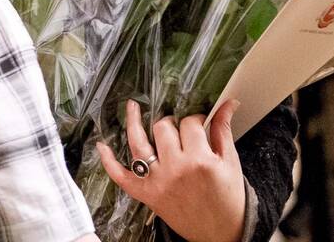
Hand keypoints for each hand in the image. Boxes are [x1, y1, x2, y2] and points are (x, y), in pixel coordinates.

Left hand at [97, 99, 245, 241]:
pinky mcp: (147, 195)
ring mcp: (158, 182)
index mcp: (200, 160)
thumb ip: (223, 131)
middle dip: (171, 122)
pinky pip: (122, 177)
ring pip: (139, 143)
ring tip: (132, 107)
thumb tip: (227, 105)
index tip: (199, 122)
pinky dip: (109, 162)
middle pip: (163, 128)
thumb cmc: (228, 200)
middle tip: (178, 127)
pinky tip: (103, 146)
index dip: (195, 118)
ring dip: (133, 123)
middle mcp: (176, 169)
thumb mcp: (230, 163)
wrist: (221, 233)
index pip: (190, 123)